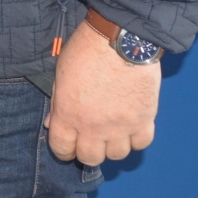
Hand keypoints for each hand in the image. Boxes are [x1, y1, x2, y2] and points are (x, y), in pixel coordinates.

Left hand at [45, 18, 160, 166]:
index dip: (64, 151)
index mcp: (69, 115)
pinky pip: (142, 143)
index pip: (62, 149)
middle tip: (91, 139)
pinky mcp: (144, 119)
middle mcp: (94, 127)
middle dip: (88, 151)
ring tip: (113, 132)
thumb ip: (58, 103)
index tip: (68, 147)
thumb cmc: (87, 51)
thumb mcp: (61, 74)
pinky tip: (131, 127)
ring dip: (113, 146)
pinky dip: (136, 139)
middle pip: (91, 158)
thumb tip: (53, 123)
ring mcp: (121, 126)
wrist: (122, 39)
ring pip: (118, 155)